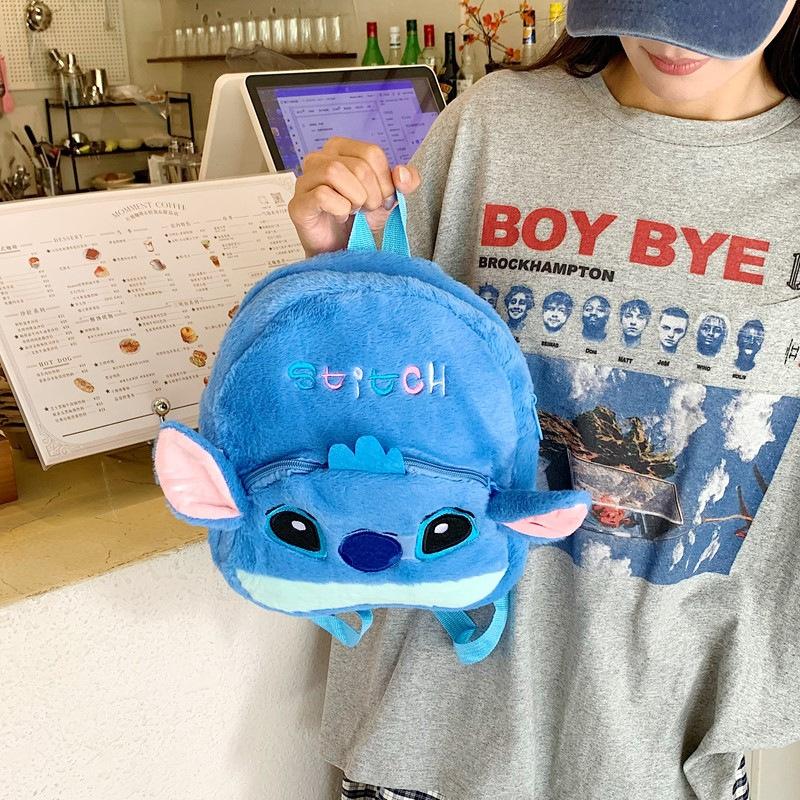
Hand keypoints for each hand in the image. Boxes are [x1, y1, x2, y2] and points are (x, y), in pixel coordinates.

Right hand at [287, 137, 420, 256]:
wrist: (343, 250)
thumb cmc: (360, 220)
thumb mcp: (389, 198)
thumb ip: (405, 183)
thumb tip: (402, 174)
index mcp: (341, 150)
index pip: (371, 152)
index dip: (384, 180)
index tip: (382, 198)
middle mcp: (320, 159)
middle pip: (357, 165)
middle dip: (372, 194)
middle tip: (366, 209)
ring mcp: (305, 180)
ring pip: (334, 172)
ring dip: (355, 198)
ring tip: (353, 211)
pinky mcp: (298, 203)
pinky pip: (322, 195)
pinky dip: (339, 209)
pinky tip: (339, 216)